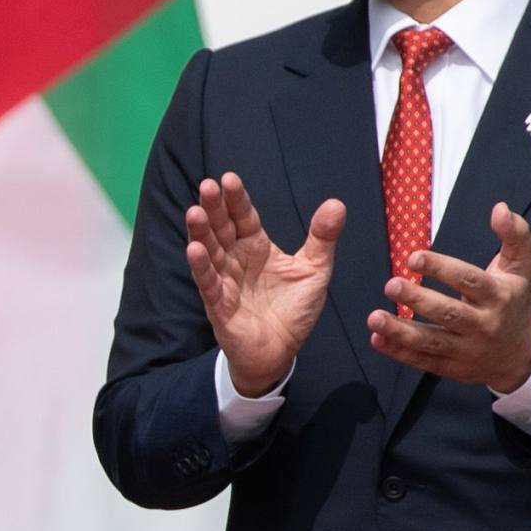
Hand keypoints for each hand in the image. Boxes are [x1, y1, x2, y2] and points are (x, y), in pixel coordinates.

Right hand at [187, 172, 342, 401]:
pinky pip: (207, 283)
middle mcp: (236, 260)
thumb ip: (323, 237)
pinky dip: (201, 267)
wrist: (280, 351)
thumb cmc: (293, 309)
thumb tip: (336, 203)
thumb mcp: (315, 269)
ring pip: (209, 252)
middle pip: (222, 229)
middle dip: (213, 208)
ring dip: (200, 233)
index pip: (244, 217)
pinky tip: (194, 249)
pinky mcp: (218, 305)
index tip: (229, 179)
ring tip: (194, 212)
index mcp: (256, 247)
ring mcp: (224, 281)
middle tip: (206, 186)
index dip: (237, 200)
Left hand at [372, 202, 530, 390]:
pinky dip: (398, 352)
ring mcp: (466, 349)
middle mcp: (483, 324)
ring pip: (431, 341)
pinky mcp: (452, 367)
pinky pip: (422, 360)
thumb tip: (500, 208)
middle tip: (390, 285)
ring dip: (401, 331)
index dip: (441, 268)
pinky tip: (377, 339)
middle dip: (418, 300)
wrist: (521, 356)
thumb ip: (514, 235)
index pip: (469, 280)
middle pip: (449, 313)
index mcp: (498, 296)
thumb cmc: (513, 302)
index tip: (413, 257)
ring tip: (374, 318)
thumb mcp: (521, 268)